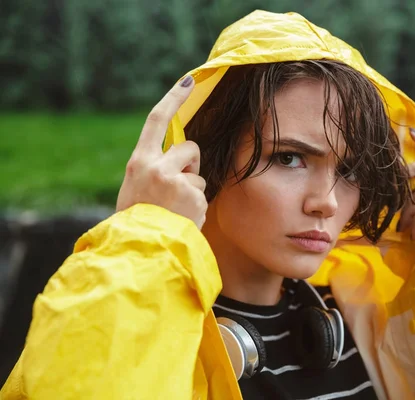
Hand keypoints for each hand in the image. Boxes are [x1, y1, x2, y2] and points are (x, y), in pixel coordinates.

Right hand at [116, 75, 207, 229]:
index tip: (189, 80)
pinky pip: (203, 197)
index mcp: (139, 161)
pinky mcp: (194, 198)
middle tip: (176, 188)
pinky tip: (181, 219)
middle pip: (190, 148)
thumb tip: (180, 156)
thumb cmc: (137, 219)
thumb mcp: (135, 186)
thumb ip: (153, 168)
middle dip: (191, 163)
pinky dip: (196, 209)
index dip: (173, 97)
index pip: (157, 119)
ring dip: (193, 191)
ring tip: (175, 210)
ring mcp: (177, 182)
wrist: (139, 248)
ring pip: (199, 176)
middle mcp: (158, 166)